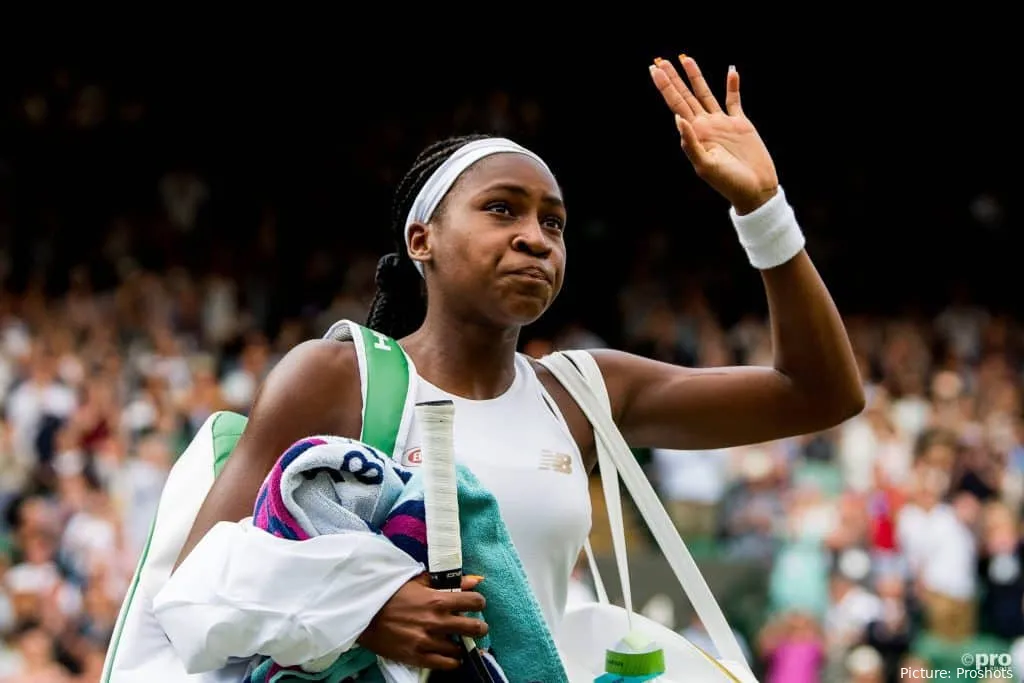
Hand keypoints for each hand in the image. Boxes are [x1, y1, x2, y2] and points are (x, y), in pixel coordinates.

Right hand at [358, 573, 487, 669]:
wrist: (366, 614)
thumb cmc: (392, 594)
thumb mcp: (420, 581)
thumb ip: (449, 582)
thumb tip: (476, 580)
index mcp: (438, 599)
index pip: (474, 602)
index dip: (478, 603)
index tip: (475, 605)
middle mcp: (437, 621)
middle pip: (474, 628)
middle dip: (479, 627)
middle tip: (476, 627)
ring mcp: (428, 641)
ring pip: (460, 648)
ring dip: (461, 644)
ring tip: (456, 640)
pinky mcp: (418, 656)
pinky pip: (446, 664)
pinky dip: (452, 661)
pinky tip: (451, 656)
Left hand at [649, 55, 777, 214]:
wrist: (754, 189)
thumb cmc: (729, 183)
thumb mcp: (705, 166)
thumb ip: (691, 144)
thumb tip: (677, 119)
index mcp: (695, 134)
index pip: (675, 106)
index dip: (665, 88)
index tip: (653, 70)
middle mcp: (705, 125)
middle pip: (685, 96)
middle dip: (673, 79)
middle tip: (660, 61)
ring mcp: (722, 123)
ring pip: (705, 94)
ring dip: (696, 77)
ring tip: (686, 58)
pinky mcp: (740, 123)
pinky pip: (734, 100)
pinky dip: (732, 86)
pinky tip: (731, 71)